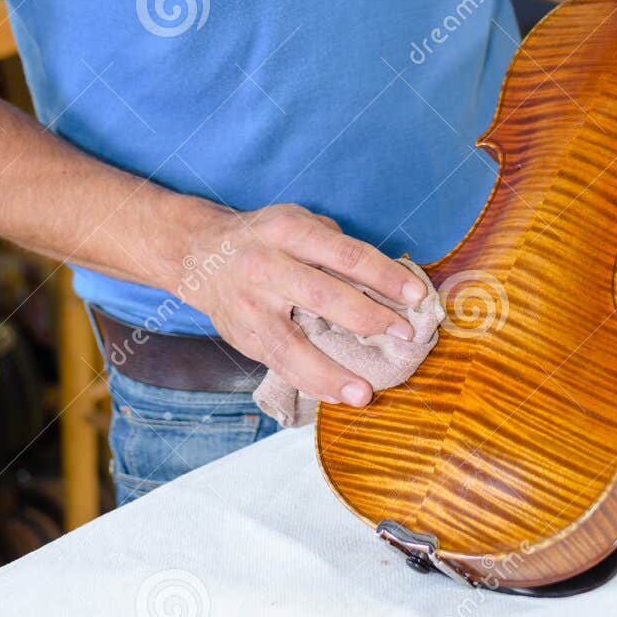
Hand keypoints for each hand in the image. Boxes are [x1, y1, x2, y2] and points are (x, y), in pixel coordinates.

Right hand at [186, 202, 425, 407]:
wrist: (199, 253)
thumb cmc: (263, 236)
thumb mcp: (297, 221)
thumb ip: (334, 246)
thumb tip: (386, 280)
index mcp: (288, 231)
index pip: (346, 255)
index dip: (384, 277)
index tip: (417, 296)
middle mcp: (266, 266)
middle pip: (324, 296)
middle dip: (368, 318)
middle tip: (404, 336)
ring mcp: (251, 304)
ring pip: (292, 344)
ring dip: (330, 372)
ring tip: (362, 393)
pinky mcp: (242, 334)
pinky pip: (277, 363)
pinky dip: (307, 381)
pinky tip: (333, 394)